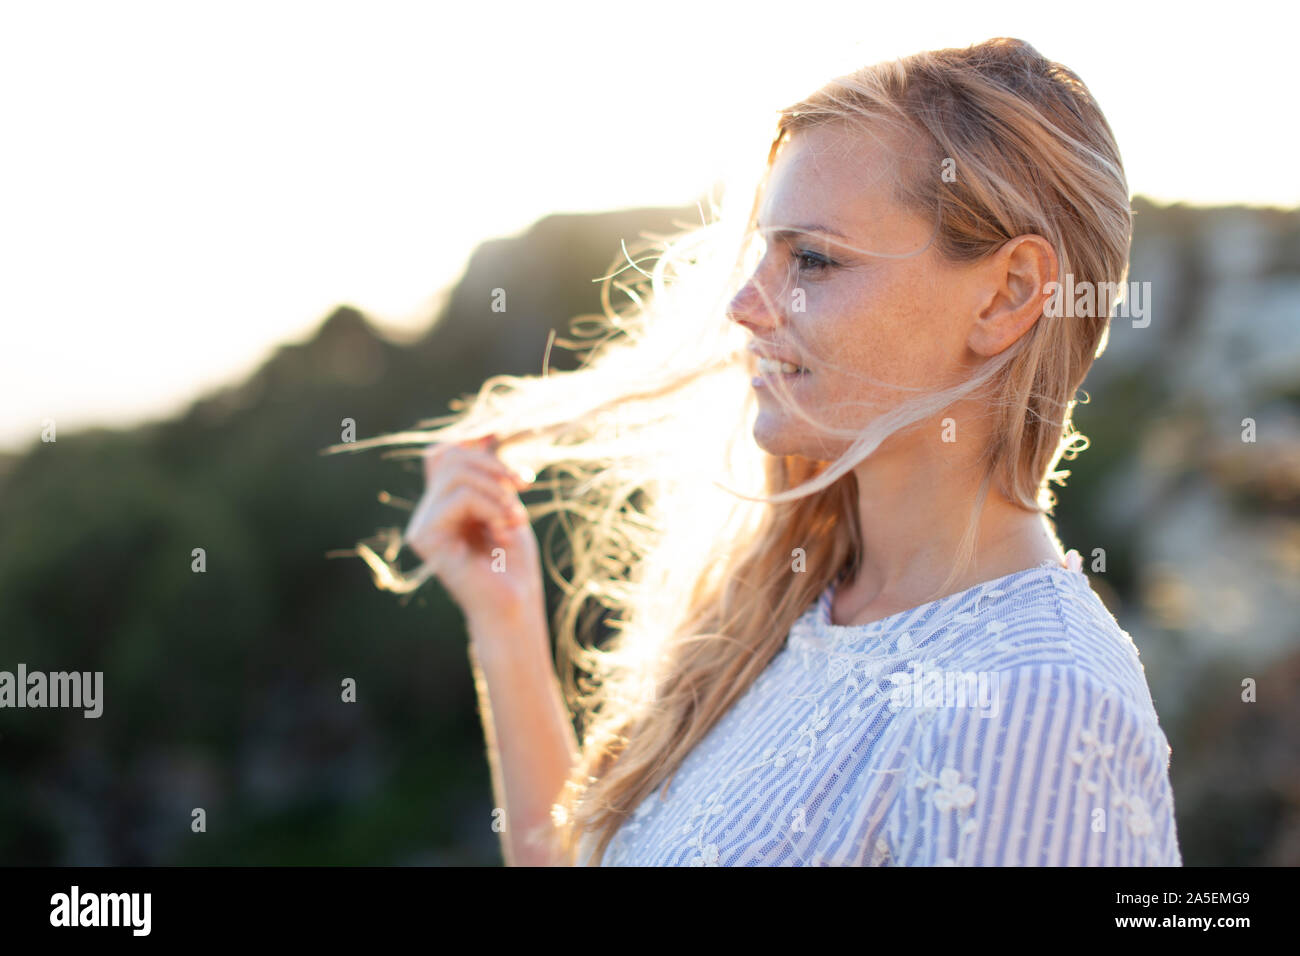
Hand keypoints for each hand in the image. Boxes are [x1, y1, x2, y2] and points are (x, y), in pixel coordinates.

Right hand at [403, 435, 543, 624]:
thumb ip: (490, 471)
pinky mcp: (425, 538)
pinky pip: (460, 497)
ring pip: (456, 472)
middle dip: (493, 463)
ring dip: (496, 489)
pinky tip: (504, 531)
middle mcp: (426, 512)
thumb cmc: (514, 563)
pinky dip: (492, 506)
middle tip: (523, 485)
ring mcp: (422, 525)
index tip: (509, 450)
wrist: (515, 606)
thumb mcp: (506, 503)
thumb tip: (487, 430)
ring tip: (515, 516)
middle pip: (448, 454)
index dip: (475, 443)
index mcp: (442, 503)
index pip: (445, 451)